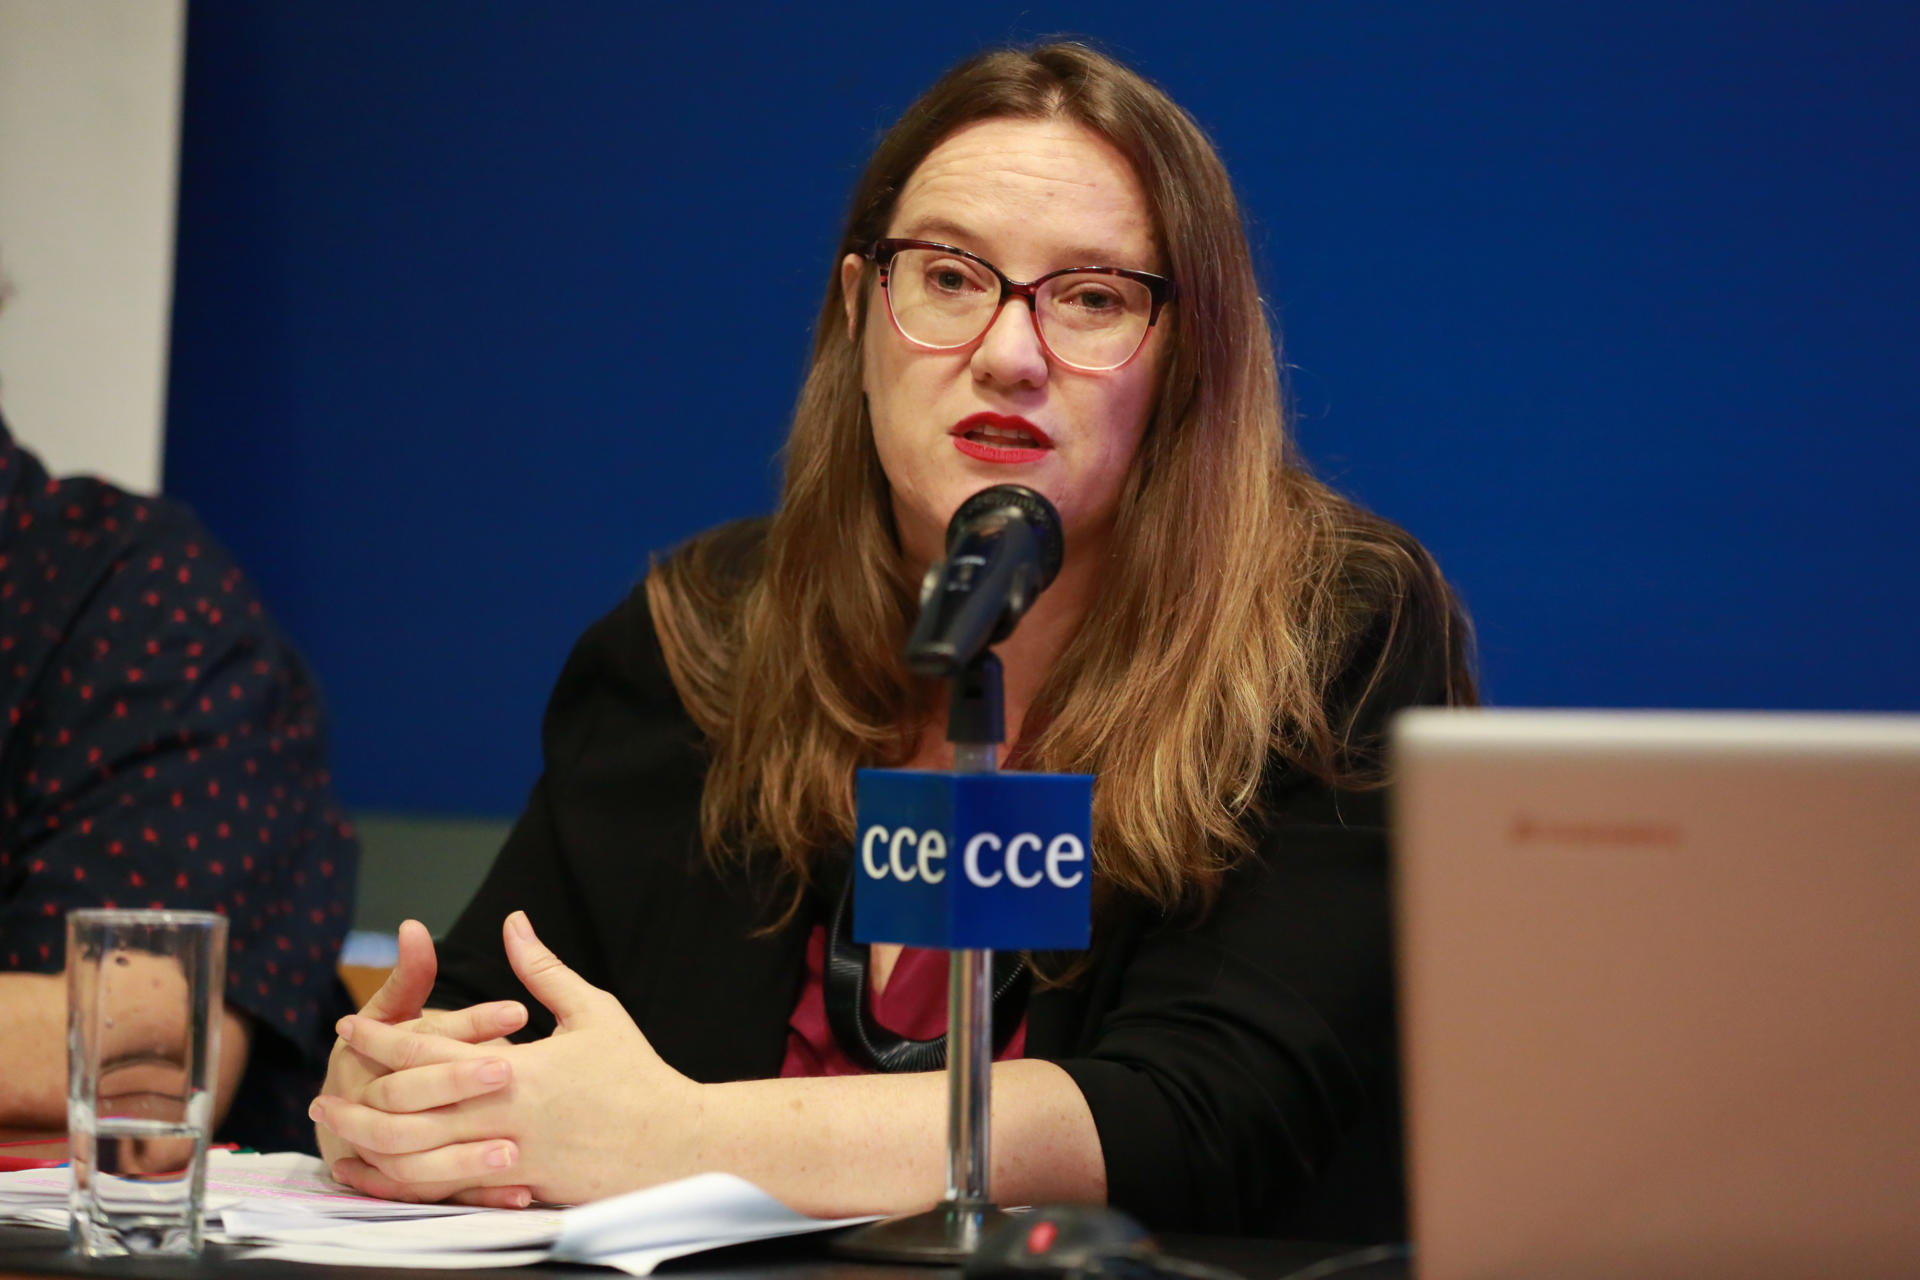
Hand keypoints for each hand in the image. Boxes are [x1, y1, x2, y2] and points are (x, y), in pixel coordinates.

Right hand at [313, 919, 533, 1206]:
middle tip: (515, 1068)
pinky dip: (479, 1194)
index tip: (521, 1012)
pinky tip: (522, 1190)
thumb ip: (409, 973)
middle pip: (414, 1098)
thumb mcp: (392, 1011)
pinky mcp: (412, 1183)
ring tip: (516, 1147)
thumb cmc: (376, 1051)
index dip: (470, 1024)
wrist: (340, 1112)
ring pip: (422, 1158)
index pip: (423, 1039)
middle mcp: (374, 1106)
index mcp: (369, 1060)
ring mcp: (390, 1150)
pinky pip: (443, 1196)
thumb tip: (414, 926)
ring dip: (467, 1153)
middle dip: (463, 1081)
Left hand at [320, 910, 702, 1205]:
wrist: (676, 1143)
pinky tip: (385, 1179)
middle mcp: (503, 1115)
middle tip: (323, 1093)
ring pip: (418, 1161)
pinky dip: (407, 1189)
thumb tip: (514, 922)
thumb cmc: (636, 1074)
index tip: (350, 1024)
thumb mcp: (593, 1012)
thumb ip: (544, 970)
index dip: (382, 1036)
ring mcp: (508, 1160)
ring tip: (341, 1136)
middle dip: (359, 1100)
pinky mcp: (518, 1192)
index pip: (429, 1049)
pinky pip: (448, 1196)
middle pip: (408, 1110)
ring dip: (371, 1147)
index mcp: (516, 1068)